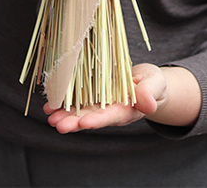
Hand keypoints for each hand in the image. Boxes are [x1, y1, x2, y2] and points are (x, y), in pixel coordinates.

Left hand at [44, 64, 200, 132]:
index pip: (110, 117)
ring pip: (79, 112)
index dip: (97, 120)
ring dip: (64, 115)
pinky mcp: (92, 95)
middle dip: (73, 122)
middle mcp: (109, 111)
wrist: (147, 82)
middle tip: (58, 125)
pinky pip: (76, 101)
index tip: (84, 122)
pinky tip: (50, 104)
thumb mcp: (156, 85)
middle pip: (90, 118)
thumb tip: (147, 104)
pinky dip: (63, 103)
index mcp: (126, 110)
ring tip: (50, 116)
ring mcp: (99, 104)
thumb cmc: (153, 84)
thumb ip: (151, 93)